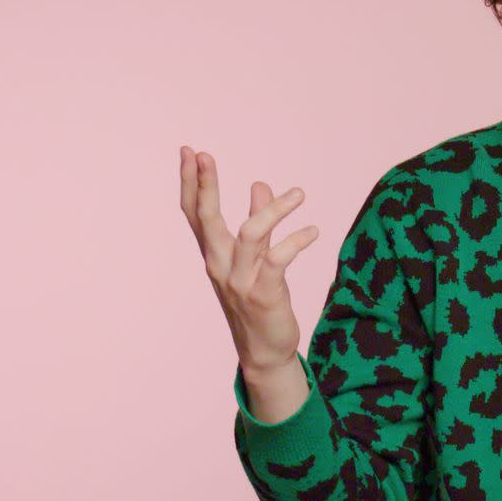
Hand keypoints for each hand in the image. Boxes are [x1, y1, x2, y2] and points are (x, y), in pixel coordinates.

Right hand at [178, 146, 319, 376]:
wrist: (264, 349)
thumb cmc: (259, 299)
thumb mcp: (256, 257)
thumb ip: (259, 221)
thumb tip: (259, 184)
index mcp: (215, 254)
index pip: (195, 213)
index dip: (190, 183)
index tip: (188, 151)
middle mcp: (220, 265)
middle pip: (206, 219)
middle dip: (204, 186)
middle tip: (203, 155)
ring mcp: (239, 281)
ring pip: (249, 235)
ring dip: (274, 210)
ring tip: (300, 193)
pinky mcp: (263, 294)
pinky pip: (278, 260)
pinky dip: (296, 241)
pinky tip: (313, 231)